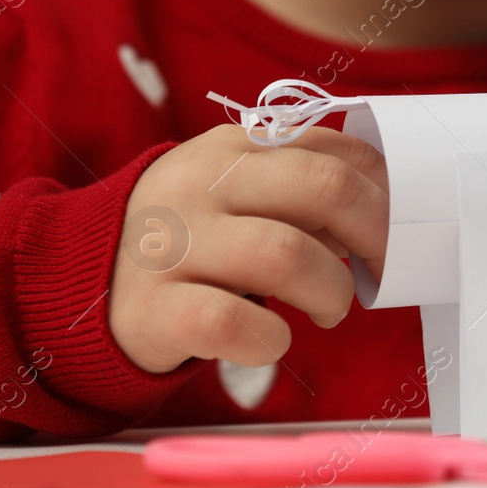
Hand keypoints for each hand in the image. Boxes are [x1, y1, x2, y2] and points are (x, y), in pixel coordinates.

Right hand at [109, 126, 388, 373]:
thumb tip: (391, 209)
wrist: (85, 284)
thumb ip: (306, 187)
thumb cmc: (196, 237)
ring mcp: (172, 244)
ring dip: (332, 290)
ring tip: (328, 308)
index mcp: (234, 148)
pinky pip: (232, 322)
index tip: (402, 226)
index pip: (334, 149)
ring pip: (286, 255)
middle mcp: (200, 185)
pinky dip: (272, 339)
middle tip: (380, 268)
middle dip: (374, 233)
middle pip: (322, 187)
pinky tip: (273, 339)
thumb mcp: (241, 192)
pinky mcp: (153, 309)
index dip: (384, 192)